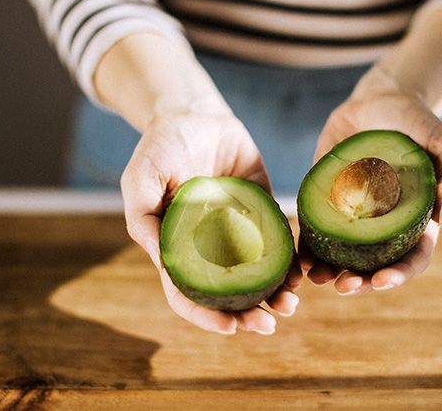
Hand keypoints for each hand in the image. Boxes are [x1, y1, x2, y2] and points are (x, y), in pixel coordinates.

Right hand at [121, 107, 301, 334]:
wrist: (195, 113)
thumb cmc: (160, 146)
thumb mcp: (141, 178)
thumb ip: (144, 218)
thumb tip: (164, 262)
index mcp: (177, 248)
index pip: (188, 294)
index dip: (207, 315)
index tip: (232, 327)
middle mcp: (208, 247)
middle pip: (227, 293)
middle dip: (248, 314)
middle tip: (270, 325)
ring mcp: (237, 232)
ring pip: (257, 275)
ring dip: (274, 295)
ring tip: (292, 304)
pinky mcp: (261, 212)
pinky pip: (278, 242)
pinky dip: (289, 261)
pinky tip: (301, 272)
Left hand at [304, 67, 441, 294]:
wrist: (379, 99)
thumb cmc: (418, 123)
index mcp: (416, 221)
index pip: (413, 257)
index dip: (400, 274)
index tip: (381, 282)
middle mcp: (384, 226)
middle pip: (374, 266)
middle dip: (360, 283)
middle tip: (343, 287)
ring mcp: (353, 216)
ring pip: (342, 256)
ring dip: (330, 273)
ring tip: (316, 279)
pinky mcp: (326, 200)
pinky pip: (315, 229)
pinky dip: (307, 247)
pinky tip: (299, 258)